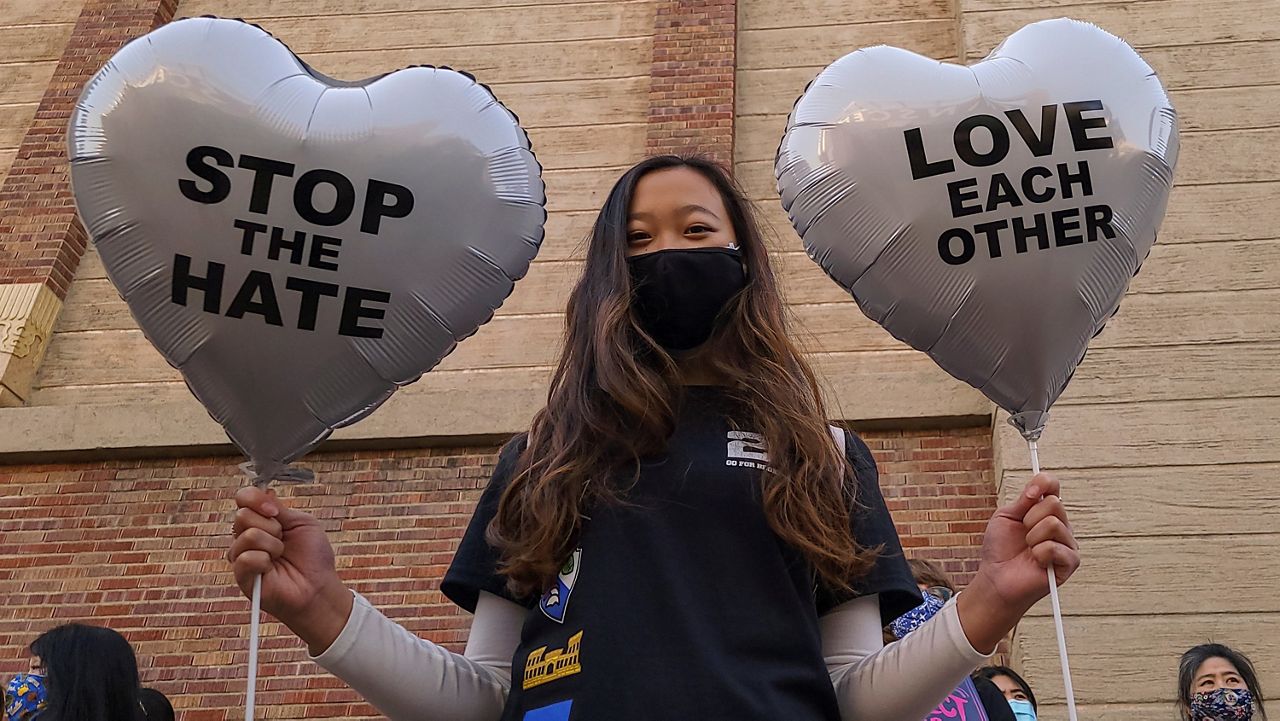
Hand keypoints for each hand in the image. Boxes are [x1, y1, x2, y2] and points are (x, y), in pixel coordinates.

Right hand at [227, 486, 352, 654]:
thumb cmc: (313, 557)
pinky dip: (264, 560)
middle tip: (283, 540)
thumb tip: (263, 491)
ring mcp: (242, 556)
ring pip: (247, 535)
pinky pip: (245, 558)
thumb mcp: (301, 523)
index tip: (276, 512)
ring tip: (281, 556)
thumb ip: (279, 508)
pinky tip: (272, 569)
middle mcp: (247, 536)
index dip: (256, 499)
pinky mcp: (242, 577)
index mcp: (260, 521)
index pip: (243, 498)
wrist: (319, 587)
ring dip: (273, 545)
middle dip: (271, 525)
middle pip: (242, 515)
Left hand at [957, 474, 1079, 652]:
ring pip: (1053, 524)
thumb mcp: (1006, 517)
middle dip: (1029, 518)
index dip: (1042, 484)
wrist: (996, 578)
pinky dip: (1038, 554)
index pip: (1053, 485)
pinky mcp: (1070, 562)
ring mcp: (1067, 543)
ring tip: (1028, 549)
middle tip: (1023, 534)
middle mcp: (1060, 524)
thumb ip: (1023, 500)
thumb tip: (1038, 486)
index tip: (1028, 495)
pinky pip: (1054, 547)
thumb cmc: (1000, 549)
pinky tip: (1036, 561)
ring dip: (1032, 538)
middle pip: (1054, 503)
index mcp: (1045, 510)